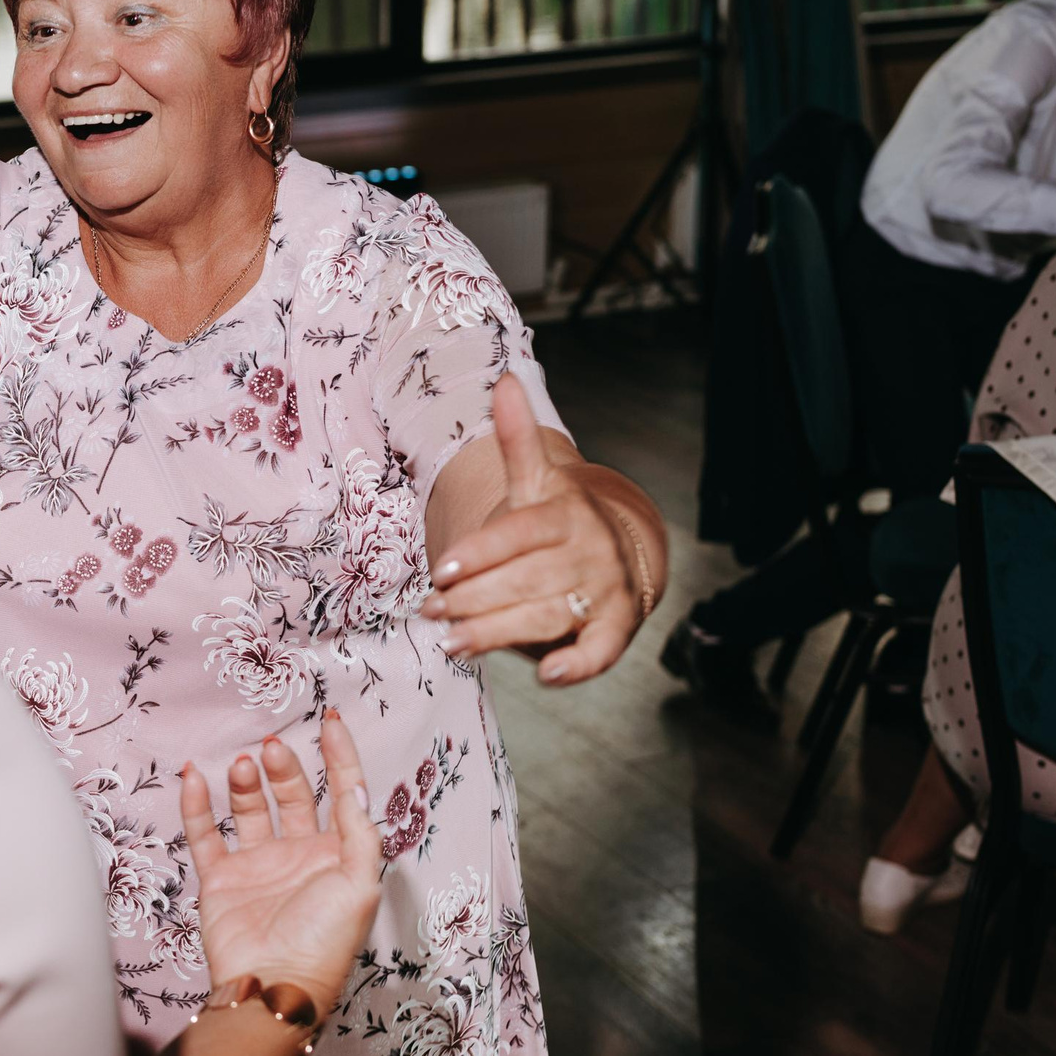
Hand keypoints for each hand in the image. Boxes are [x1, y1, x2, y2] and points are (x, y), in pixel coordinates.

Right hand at [178, 709, 381, 1009]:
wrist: (272, 983)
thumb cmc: (324, 940)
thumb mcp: (359, 883)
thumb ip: (358, 831)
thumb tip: (355, 785)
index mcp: (336, 855)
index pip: (340, 793)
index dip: (339, 757)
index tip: (331, 720)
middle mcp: (297, 856)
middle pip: (291, 796)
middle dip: (284, 769)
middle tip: (272, 750)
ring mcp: (257, 866)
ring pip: (248, 809)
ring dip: (245, 784)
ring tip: (242, 765)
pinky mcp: (220, 879)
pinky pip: (205, 834)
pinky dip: (197, 804)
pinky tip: (194, 776)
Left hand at [421, 371, 638, 684]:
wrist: (624, 549)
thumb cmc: (558, 521)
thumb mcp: (536, 480)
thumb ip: (517, 440)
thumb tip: (505, 379)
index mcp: (563, 513)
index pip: (516, 535)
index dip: (478, 554)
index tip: (440, 571)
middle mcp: (587, 552)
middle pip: (524, 579)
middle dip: (473, 599)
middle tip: (431, 611)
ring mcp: (604, 591)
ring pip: (547, 615)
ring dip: (499, 632)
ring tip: (454, 645)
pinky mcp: (616, 628)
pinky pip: (599, 652)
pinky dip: (577, 665)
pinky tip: (547, 676)